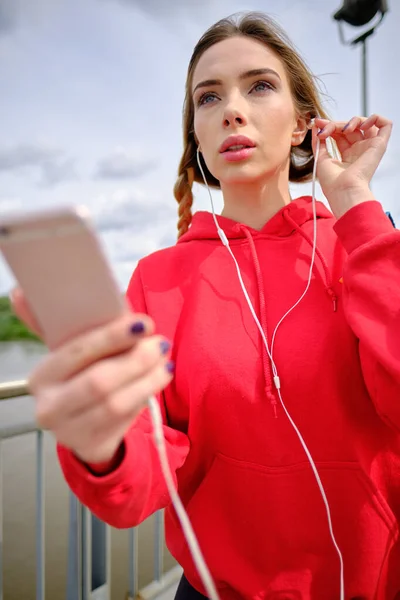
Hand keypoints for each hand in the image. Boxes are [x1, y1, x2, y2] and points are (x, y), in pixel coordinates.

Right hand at [11, 287, 173, 463]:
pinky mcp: (92, 446)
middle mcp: (49, 406)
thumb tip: (19, 293)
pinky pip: (125, 420)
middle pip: (98, 382)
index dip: (111, 336)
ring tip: (165, 361)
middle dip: (135, 359)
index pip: (76, 352)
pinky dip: (146, 396)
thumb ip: (60, 322)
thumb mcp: (73, 351)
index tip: (142, 323)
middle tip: (160, 343)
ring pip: (116, 404)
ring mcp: (69, 432)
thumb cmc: (83, 375)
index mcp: (42, 375)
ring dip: (148, 379)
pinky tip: (159, 378)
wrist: (84, 424)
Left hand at [312, 114, 392, 217]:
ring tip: (344, 130)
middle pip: (350, 127)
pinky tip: (362, 126)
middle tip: (324, 129)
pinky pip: (385, 124)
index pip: (340, 133)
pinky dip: (374, 118)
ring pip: (364, 123)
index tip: (317, 124)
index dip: (329, 126)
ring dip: (352, 121)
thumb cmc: (332, 182)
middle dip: (335, 124)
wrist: (343, 190)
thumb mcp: (321, 158)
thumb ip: (319, 141)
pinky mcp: (380, 145)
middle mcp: (359, 151)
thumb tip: (317, 124)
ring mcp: (369, 147)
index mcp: (347, 156)